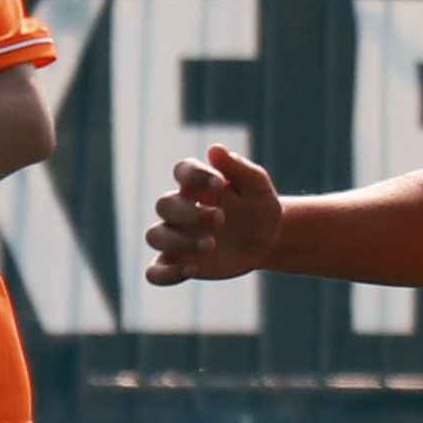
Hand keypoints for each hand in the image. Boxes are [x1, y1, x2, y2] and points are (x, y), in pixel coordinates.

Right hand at [148, 141, 287, 286]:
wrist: (268, 241)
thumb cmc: (260, 208)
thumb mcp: (257, 187)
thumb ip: (238, 168)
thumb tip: (214, 149)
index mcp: (198, 185)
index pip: (182, 170)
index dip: (195, 176)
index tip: (220, 186)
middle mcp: (182, 209)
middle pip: (163, 204)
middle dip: (190, 213)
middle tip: (221, 220)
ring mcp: (177, 237)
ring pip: (154, 236)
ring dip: (178, 241)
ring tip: (211, 245)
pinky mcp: (178, 263)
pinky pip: (154, 272)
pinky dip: (165, 273)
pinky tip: (193, 269)